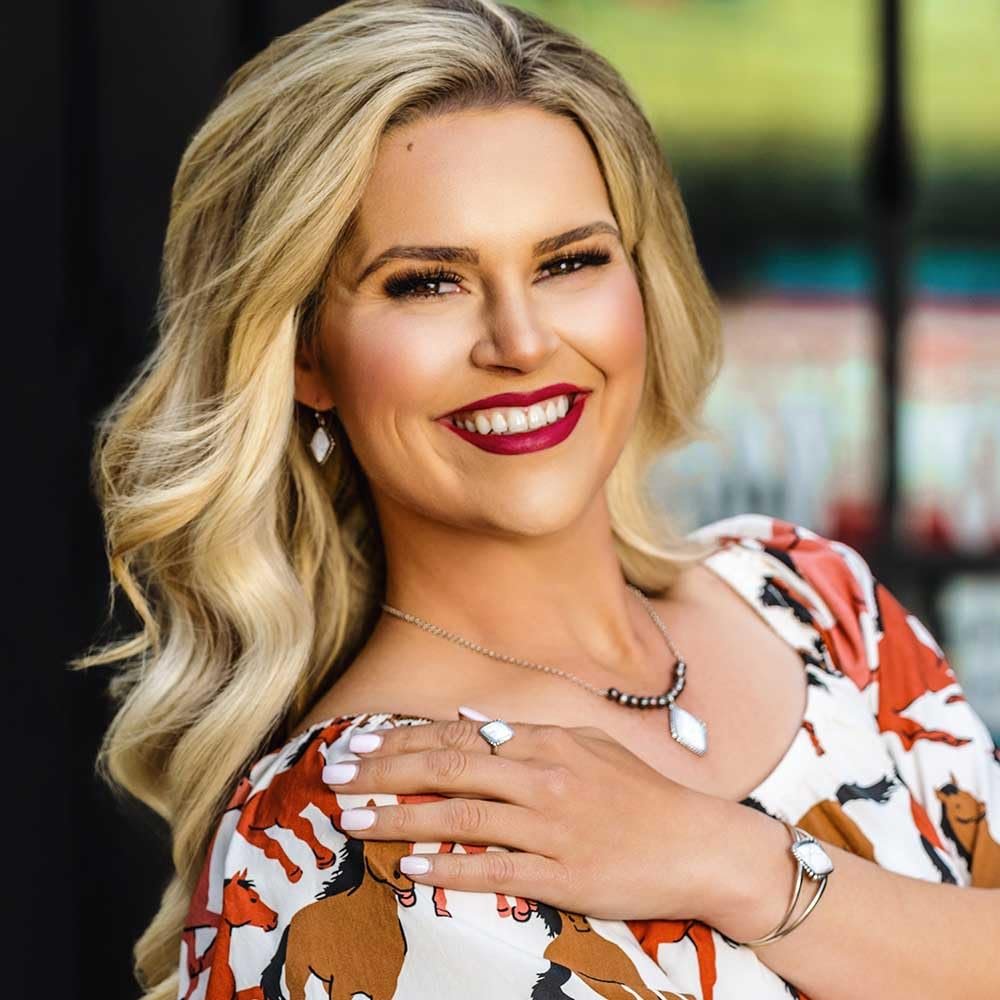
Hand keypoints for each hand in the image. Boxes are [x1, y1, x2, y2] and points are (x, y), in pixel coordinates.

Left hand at [321, 709, 730, 921]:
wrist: (699, 845)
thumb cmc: (641, 794)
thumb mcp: (588, 745)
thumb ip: (527, 732)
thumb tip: (470, 720)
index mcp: (547, 742)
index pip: (459, 737)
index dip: (402, 740)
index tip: (356, 744)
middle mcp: (543, 776)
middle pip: (448, 769)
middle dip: (383, 770)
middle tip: (333, 776)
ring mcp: (552, 826)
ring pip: (461, 817)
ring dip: (400, 817)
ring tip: (353, 819)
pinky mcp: (563, 874)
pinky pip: (494, 870)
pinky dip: (449, 868)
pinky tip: (411, 866)